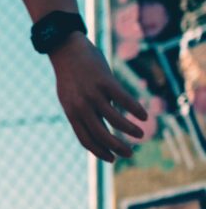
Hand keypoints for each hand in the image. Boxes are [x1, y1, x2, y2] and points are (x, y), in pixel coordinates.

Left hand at [48, 32, 148, 161]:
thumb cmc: (70, 76)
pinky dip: (135, 109)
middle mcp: (81, 105)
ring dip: (130, 130)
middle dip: (118, 147)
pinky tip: (143, 116)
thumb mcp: (70, 97)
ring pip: (115, 119)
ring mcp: (93, 93)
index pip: (86, 139)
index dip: (100, 152)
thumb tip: (101, 128)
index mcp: (71, 112)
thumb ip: (83, 112)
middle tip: (130, 153)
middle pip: (101, 134)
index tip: (112, 159)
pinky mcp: (104, 80)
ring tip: (140, 134)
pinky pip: (123, 99)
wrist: (65, 49)